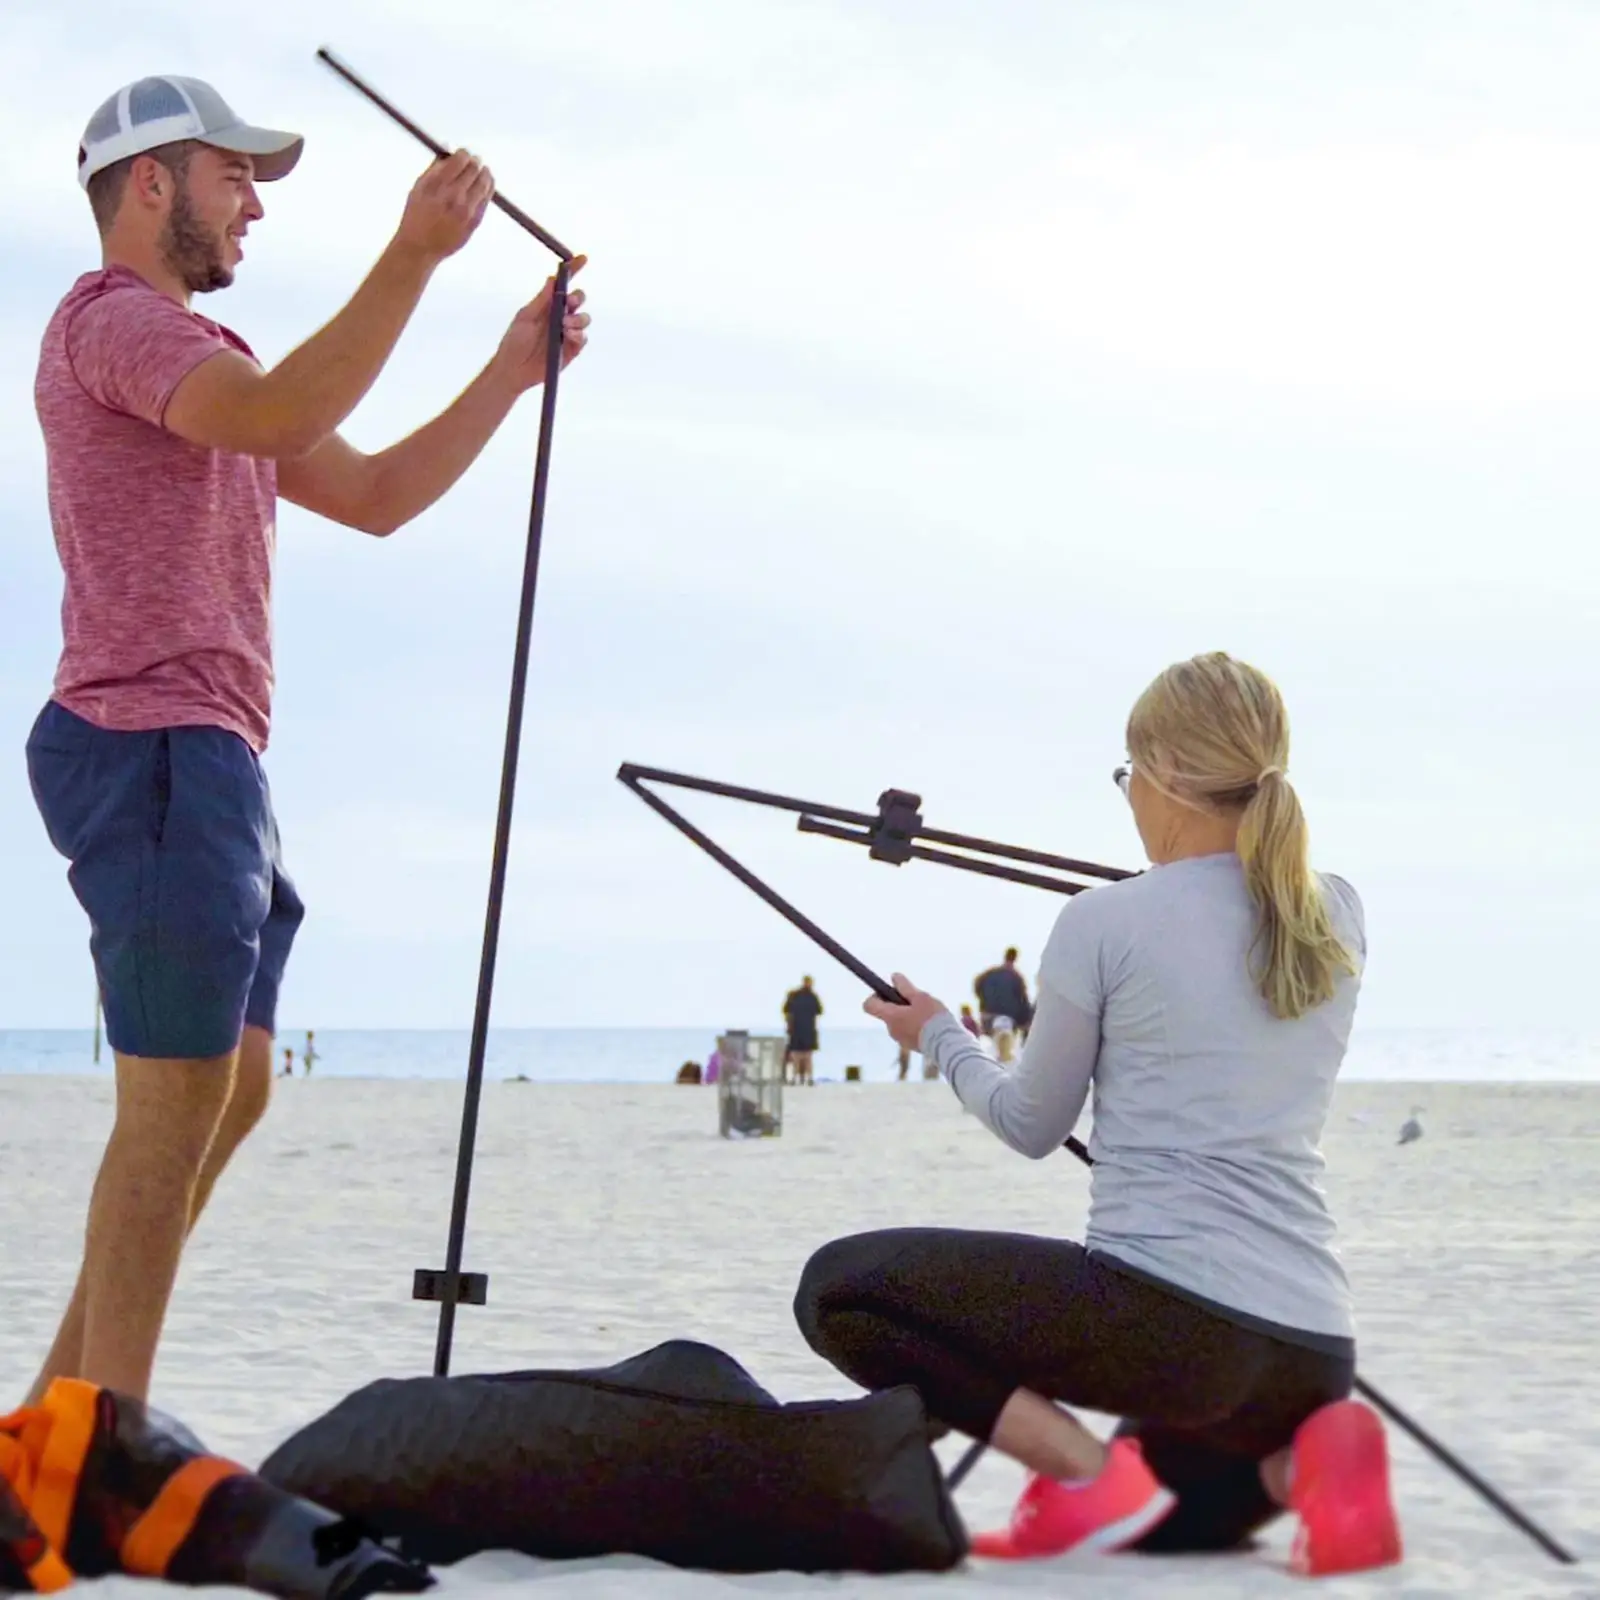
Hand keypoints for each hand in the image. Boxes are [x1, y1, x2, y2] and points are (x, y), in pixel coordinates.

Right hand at [395, 149, 495, 263]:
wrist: (420, 247)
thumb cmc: (416, 216)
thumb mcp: (419, 188)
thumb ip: (434, 168)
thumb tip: (447, 151)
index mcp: (437, 184)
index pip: (459, 160)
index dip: (463, 154)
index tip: (463, 154)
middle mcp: (453, 195)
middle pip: (474, 169)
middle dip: (475, 162)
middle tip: (475, 161)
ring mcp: (466, 209)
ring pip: (484, 183)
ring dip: (485, 174)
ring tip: (484, 171)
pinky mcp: (474, 221)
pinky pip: (487, 200)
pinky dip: (488, 189)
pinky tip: (486, 185)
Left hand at [493, 256, 591, 391]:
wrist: (514, 369)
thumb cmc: (514, 341)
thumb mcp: (526, 317)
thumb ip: (541, 300)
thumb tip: (552, 278)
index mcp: (548, 305)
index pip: (564, 284)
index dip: (574, 270)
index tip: (582, 258)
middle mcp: (560, 317)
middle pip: (579, 300)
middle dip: (578, 297)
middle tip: (570, 302)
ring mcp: (567, 333)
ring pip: (584, 319)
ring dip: (578, 319)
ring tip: (565, 325)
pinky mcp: (571, 351)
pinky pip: (582, 339)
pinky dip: (578, 335)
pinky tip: (568, 335)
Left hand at [863, 973, 948, 1051]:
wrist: (947, 1045)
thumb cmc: (933, 1019)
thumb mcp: (920, 997)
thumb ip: (905, 987)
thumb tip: (894, 977)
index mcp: (891, 1017)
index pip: (869, 1005)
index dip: (876, 995)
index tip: (890, 990)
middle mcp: (892, 1030)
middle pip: (887, 1012)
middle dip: (899, 1004)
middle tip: (917, 1000)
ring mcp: (901, 1040)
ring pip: (900, 1021)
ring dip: (909, 1014)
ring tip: (928, 1013)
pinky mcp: (911, 1046)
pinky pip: (908, 1031)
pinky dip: (915, 1025)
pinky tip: (931, 1023)